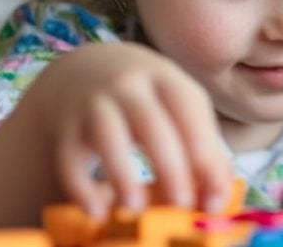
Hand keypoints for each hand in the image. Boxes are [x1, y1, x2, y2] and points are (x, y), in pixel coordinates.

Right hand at [24, 43, 232, 217]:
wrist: (84, 70)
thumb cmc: (148, 100)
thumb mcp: (180, 109)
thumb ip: (203, 148)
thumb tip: (217, 199)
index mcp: (167, 79)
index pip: (191, 113)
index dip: (205, 156)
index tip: (213, 200)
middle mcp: (129, 85)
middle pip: (153, 126)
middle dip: (171, 169)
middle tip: (181, 206)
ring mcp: (94, 102)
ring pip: (108, 137)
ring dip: (123, 176)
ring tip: (136, 209)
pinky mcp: (64, 124)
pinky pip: (69, 157)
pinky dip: (81, 188)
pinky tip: (97, 212)